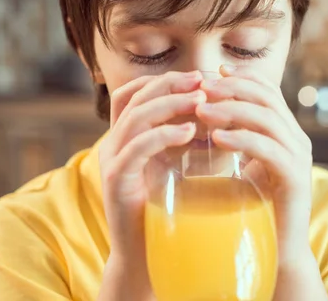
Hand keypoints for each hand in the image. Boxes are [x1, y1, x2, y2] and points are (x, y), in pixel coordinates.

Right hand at [97, 71, 205, 300]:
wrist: (146, 250)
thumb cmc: (165, 207)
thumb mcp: (174, 164)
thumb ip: (184, 138)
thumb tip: (216, 112)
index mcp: (125, 136)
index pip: (133, 93)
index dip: (162, 80)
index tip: (197, 77)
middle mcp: (113, 142)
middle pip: (135, 98)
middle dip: (170, 85)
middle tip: (202, 81)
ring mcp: (112, 160)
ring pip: (135, 118)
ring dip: (170, 104)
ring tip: (200, 100)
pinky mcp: (115, 179)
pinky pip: (136, 148)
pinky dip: (163, 135)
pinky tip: (189, 132)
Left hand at [196, 65, 313, 261]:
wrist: (276, 251)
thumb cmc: (253, 209)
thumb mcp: (242, 166)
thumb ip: (233, 140)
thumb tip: (203, 117)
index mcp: (285, 133)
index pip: (268, 92)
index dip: (243, 77)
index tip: (214, 72)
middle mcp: (296, 140)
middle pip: (267, 98)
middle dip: (233, 87)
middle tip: (203, 87)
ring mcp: (298, 158)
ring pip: (268, 118)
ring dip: (232, 109)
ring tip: (202, 110)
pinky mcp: (295, 178)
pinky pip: (268, 148)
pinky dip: (241, 138)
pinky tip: (217, 137)